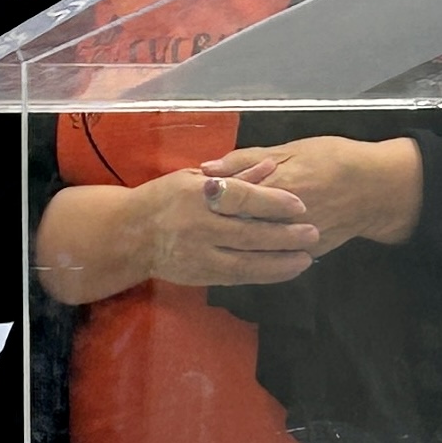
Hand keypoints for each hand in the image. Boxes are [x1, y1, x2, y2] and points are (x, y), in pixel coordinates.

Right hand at [141, 161, 318, 286]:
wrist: (128, 234)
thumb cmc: (164, 198)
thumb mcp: (193, 178)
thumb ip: (235, 174)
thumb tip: (271, 166)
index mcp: (198, 195)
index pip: (243, 198)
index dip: (274, 202)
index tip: (300, 205)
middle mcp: (199, 226)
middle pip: (250, 233)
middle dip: (285, 236)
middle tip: (313, 233)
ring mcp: (199, 254)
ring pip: (246, 262)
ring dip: (279, 262)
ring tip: (305, 258)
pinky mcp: (199, 275)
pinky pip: (237, 276)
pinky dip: (263, 274)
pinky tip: (284, 271)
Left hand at [198, 136, 422, 254]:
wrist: (376, 188)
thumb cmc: (334, 158)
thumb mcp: (291, 148)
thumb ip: (247, 159)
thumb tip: (208, 168)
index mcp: (277, 183)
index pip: (231, 196)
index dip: (206, 200)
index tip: (188, 201)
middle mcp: (283, 215)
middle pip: (236, 227)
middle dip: (210, 229)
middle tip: (187, 229)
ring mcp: (295, 237)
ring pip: (253, 248)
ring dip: (227, 246)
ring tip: (206, 243)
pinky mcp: (307, 252)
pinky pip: (274, 259)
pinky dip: (254, 256)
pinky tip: (235, 254)